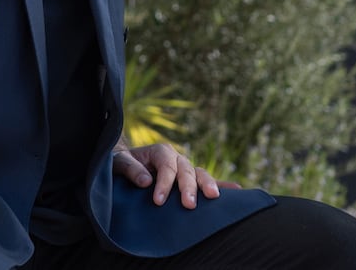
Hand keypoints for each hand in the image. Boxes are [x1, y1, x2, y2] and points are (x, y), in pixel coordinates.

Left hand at [111, 143, 240, 208]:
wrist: (123, 164)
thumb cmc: (120, 163)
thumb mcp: (118, 162)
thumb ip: (130, 169)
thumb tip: (146, 182)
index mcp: (160, 151)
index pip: (167, 166)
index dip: (164, 183)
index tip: (159, 201)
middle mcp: (176, 158)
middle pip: (186, 170)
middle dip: (189, 187)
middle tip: (189, 204)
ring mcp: (185, 169)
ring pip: (199, 174)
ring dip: (208, 184)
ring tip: (214, 197)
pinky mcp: (189, 181)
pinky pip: (207, 182)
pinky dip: (222, 185)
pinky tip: (237, 191)